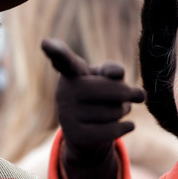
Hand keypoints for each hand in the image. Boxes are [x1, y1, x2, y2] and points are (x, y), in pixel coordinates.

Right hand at [41, 38, 144, 178]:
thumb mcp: (104, 77)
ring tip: (118, 109)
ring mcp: (67, 114)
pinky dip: (126, 127)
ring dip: (125, 110)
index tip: (46, 44)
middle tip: (131, 94)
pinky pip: (112, 130)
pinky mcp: (75, 134)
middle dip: (127, 93)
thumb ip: (113, 69)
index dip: (56, 51)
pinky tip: (129, 125)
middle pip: (113, 89)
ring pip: (115, 111)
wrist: (84, 131)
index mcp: (71, 72)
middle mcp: (64, 91)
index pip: (64, 60)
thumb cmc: (97, 95)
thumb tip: (118, 74)